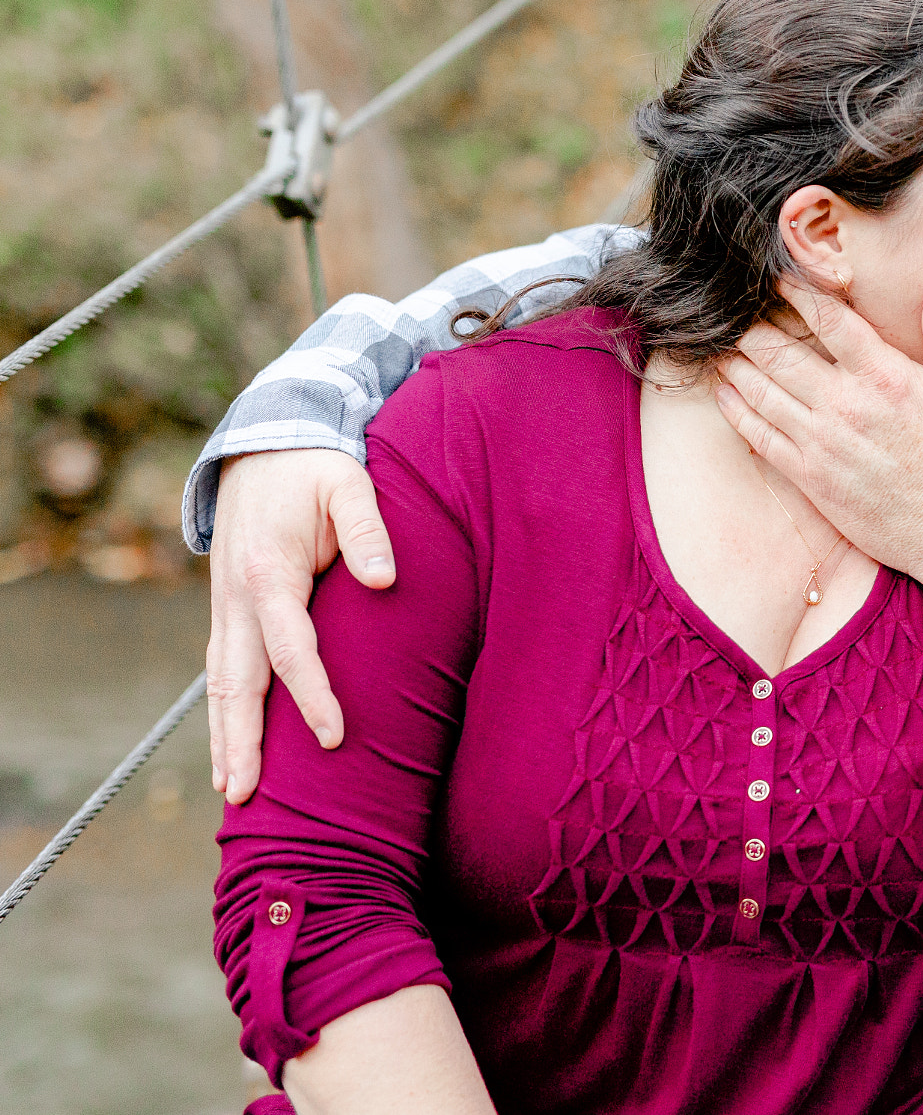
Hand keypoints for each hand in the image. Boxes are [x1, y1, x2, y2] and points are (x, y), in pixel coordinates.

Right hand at [208, 448, 393, 803]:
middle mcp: (236, 597)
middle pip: (237, 681)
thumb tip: (386, 578)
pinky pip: (222, 670)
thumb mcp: (348, 484)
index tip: (334, 736)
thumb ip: (367, 529)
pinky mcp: (229, 610)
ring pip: (220, 682)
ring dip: (224, 736)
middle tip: (245, 796)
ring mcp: (226, 606)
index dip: (312, 695)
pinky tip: (228, 747)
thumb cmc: (316, 468)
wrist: (265, 443)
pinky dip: (222, 712)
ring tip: (231, 790)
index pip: (290, 648)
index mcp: (268, 572)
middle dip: (242, 740)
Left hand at [714, 284, 922, 612]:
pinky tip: (724, 392)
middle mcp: (847, 405)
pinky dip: (736, 410)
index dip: (798, 291)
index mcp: (887, 377)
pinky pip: (760, 437)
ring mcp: (823, 443)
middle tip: (737, 310)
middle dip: (753, 326)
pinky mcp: (811, 478)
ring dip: (736, 362)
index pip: (830, 320)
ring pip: (762, 390)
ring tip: (722, 345)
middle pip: (781, 352)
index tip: (778, 277)